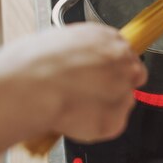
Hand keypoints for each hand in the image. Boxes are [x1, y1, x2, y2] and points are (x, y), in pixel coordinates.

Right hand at [0, 23, 146, 141]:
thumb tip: (80, 58)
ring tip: (74, 103)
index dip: (111, 66)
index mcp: (107, 38)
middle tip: (89, 91)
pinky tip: (75, 116)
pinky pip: (111, 124)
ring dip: (104, 105)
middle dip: (114, 84)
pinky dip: (95, 124)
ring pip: (122, 102)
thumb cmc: (35, 61)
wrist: (30, 86)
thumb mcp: (61, 39)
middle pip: (132, 75)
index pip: (124, 53)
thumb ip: (83, 50)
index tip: (99, 73)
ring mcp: (122, 90)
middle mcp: (121, 61)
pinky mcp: (115, 119)